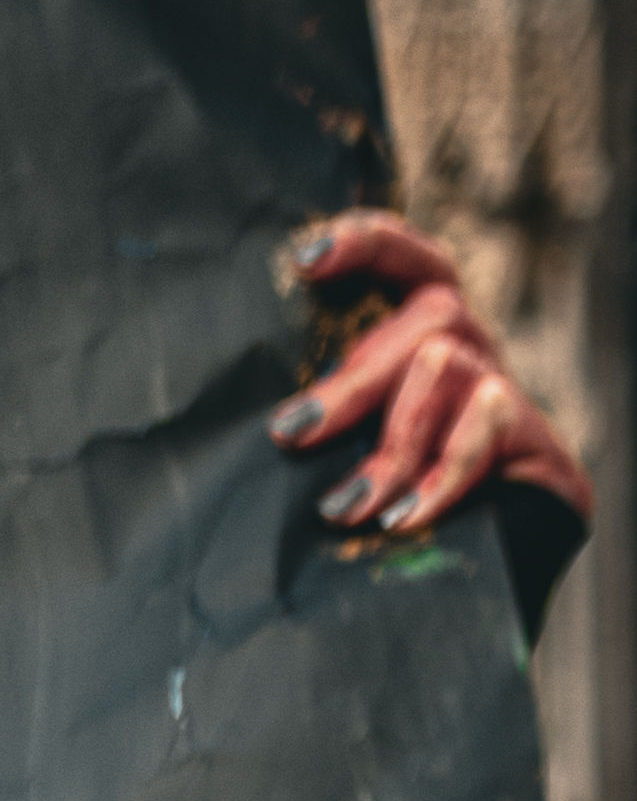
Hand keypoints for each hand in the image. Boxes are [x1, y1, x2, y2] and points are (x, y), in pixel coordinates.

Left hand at [266, 213, 591, 533]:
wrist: (488, 558)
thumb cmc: (389, 494)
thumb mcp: (347, 444)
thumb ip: (318, 414)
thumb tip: (268, 424)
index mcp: (418, 333)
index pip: (410, 259)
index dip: (368, 243)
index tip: (305, 261)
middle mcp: (468, 347)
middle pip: (431, 312)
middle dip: (353, 379)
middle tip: (291, 433)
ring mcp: (502, 387)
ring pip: (445, 365)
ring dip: (389, 443)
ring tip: (343, 508)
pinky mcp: (533, 436)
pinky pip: (485, 425)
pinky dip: (438, 476)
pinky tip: (403, 519)